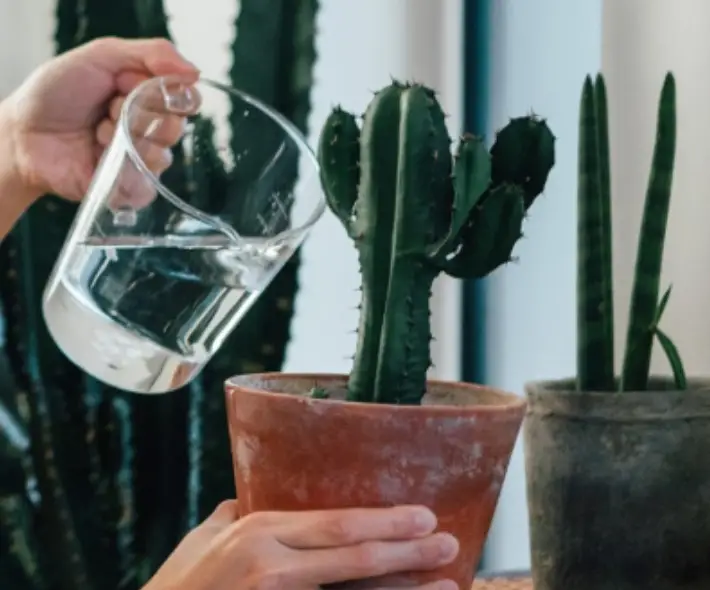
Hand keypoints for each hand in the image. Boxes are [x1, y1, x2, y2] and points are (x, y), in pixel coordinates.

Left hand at [2, 36, 198, 204]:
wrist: (24, 134)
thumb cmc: (56, 93)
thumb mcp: (101, 56)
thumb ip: (150, 54)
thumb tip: (194, 72)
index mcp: (146, 97)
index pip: (184, 100)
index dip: (168, 95)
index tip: (136, 87)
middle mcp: (147, 129)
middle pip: (175, 128)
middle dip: (140, 115)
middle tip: (109, 109)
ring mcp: (139, 160)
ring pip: (161, 157)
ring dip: (125, 140)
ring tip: (96, 134)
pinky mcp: (128, 188)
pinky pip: (147, 187)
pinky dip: (125, 173)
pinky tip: (99, 159)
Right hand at [145, 500, 459, 589]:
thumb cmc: (177, 585)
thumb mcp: (204, 538)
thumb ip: (237, 514)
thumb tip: (259, 493)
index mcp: (258, 533)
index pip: (336, 524)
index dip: (384, 521)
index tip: (422, 515)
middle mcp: (272, 568)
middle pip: (354, 558)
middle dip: (407, 550)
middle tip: (448, 542)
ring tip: (447, 584)